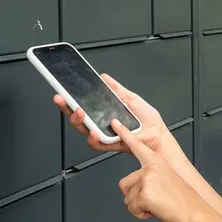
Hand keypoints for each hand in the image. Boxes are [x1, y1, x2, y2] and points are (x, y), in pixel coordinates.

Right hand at [53, 74, 183, 163]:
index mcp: (105, 113)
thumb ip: (117, 89)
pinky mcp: (111, 144)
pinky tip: (94, 131)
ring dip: (78, 121)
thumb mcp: (131, 98)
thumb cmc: (148, 121)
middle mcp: (102, 124)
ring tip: (79, 112)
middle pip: (78, 119)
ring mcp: (105, 135)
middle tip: (64, 100)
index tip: (62, 93)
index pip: (83, 107)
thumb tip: (104, 77)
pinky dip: (93, 138)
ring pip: (84, 130)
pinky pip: (97, 144)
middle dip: (67, 109)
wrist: (158, 135)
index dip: (70, 101)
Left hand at [113, 120, 209, 221]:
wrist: (194, 213)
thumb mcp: (166, 181)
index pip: (137, 145)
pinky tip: (156, 210)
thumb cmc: (184, 201)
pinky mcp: (144, 193)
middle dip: (134, 197)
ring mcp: (147, 178)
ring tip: (157, 204)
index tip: (115, 123)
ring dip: (139, 206)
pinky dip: (141, 214)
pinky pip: (132, 208)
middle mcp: (150, 167)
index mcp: (157, 161)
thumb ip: (151, 178)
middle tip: (154, 199)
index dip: (124, 134)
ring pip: (128, 198)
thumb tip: (141, 188)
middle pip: (124, 184)